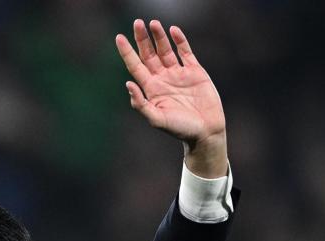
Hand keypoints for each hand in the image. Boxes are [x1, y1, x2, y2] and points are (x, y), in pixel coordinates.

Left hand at [115, 19, 228, 177]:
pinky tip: (173, 30)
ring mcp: (178, 74)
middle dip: (142, 39)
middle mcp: (162, 79)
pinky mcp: (195, 72)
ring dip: (159, 37)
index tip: (119, 37)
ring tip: (153, 23)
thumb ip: (141, 104)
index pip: (135, 66)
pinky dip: (180, 41)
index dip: (127, 52)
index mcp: (151, 89)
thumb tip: (128, 84)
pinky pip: (185, 52)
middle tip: (137, 23)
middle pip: (148, 54)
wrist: (205, 132)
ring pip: (165, 50)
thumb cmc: (180, 129)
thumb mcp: (157, 119)